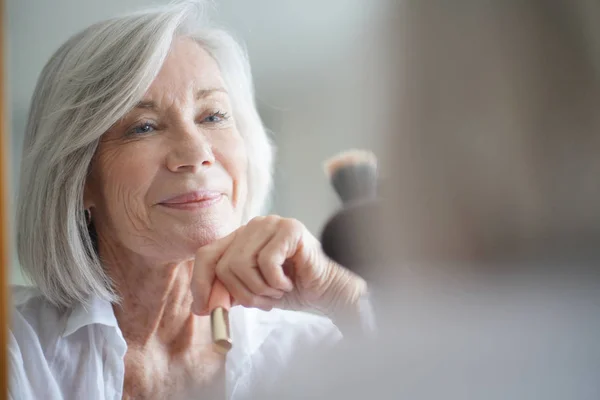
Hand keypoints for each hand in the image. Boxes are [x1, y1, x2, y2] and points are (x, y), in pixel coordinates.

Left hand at [190, 215, 366, 316]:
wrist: (325, 292)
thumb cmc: (290, 290)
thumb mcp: (250, 293)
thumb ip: (226, 293)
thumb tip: (200, 306)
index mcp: (240, 238)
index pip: (206, 254)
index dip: (200, 283)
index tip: (204, 310)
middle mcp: (252, 226)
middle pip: (223, 264)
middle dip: (242, 294)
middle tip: (264, 302)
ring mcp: (271, 224)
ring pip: (241, 263)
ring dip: (260, 289)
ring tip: (277, 291)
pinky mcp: (290, 229)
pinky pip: (266, 262)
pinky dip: (275, 282)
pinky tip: (288, 283)